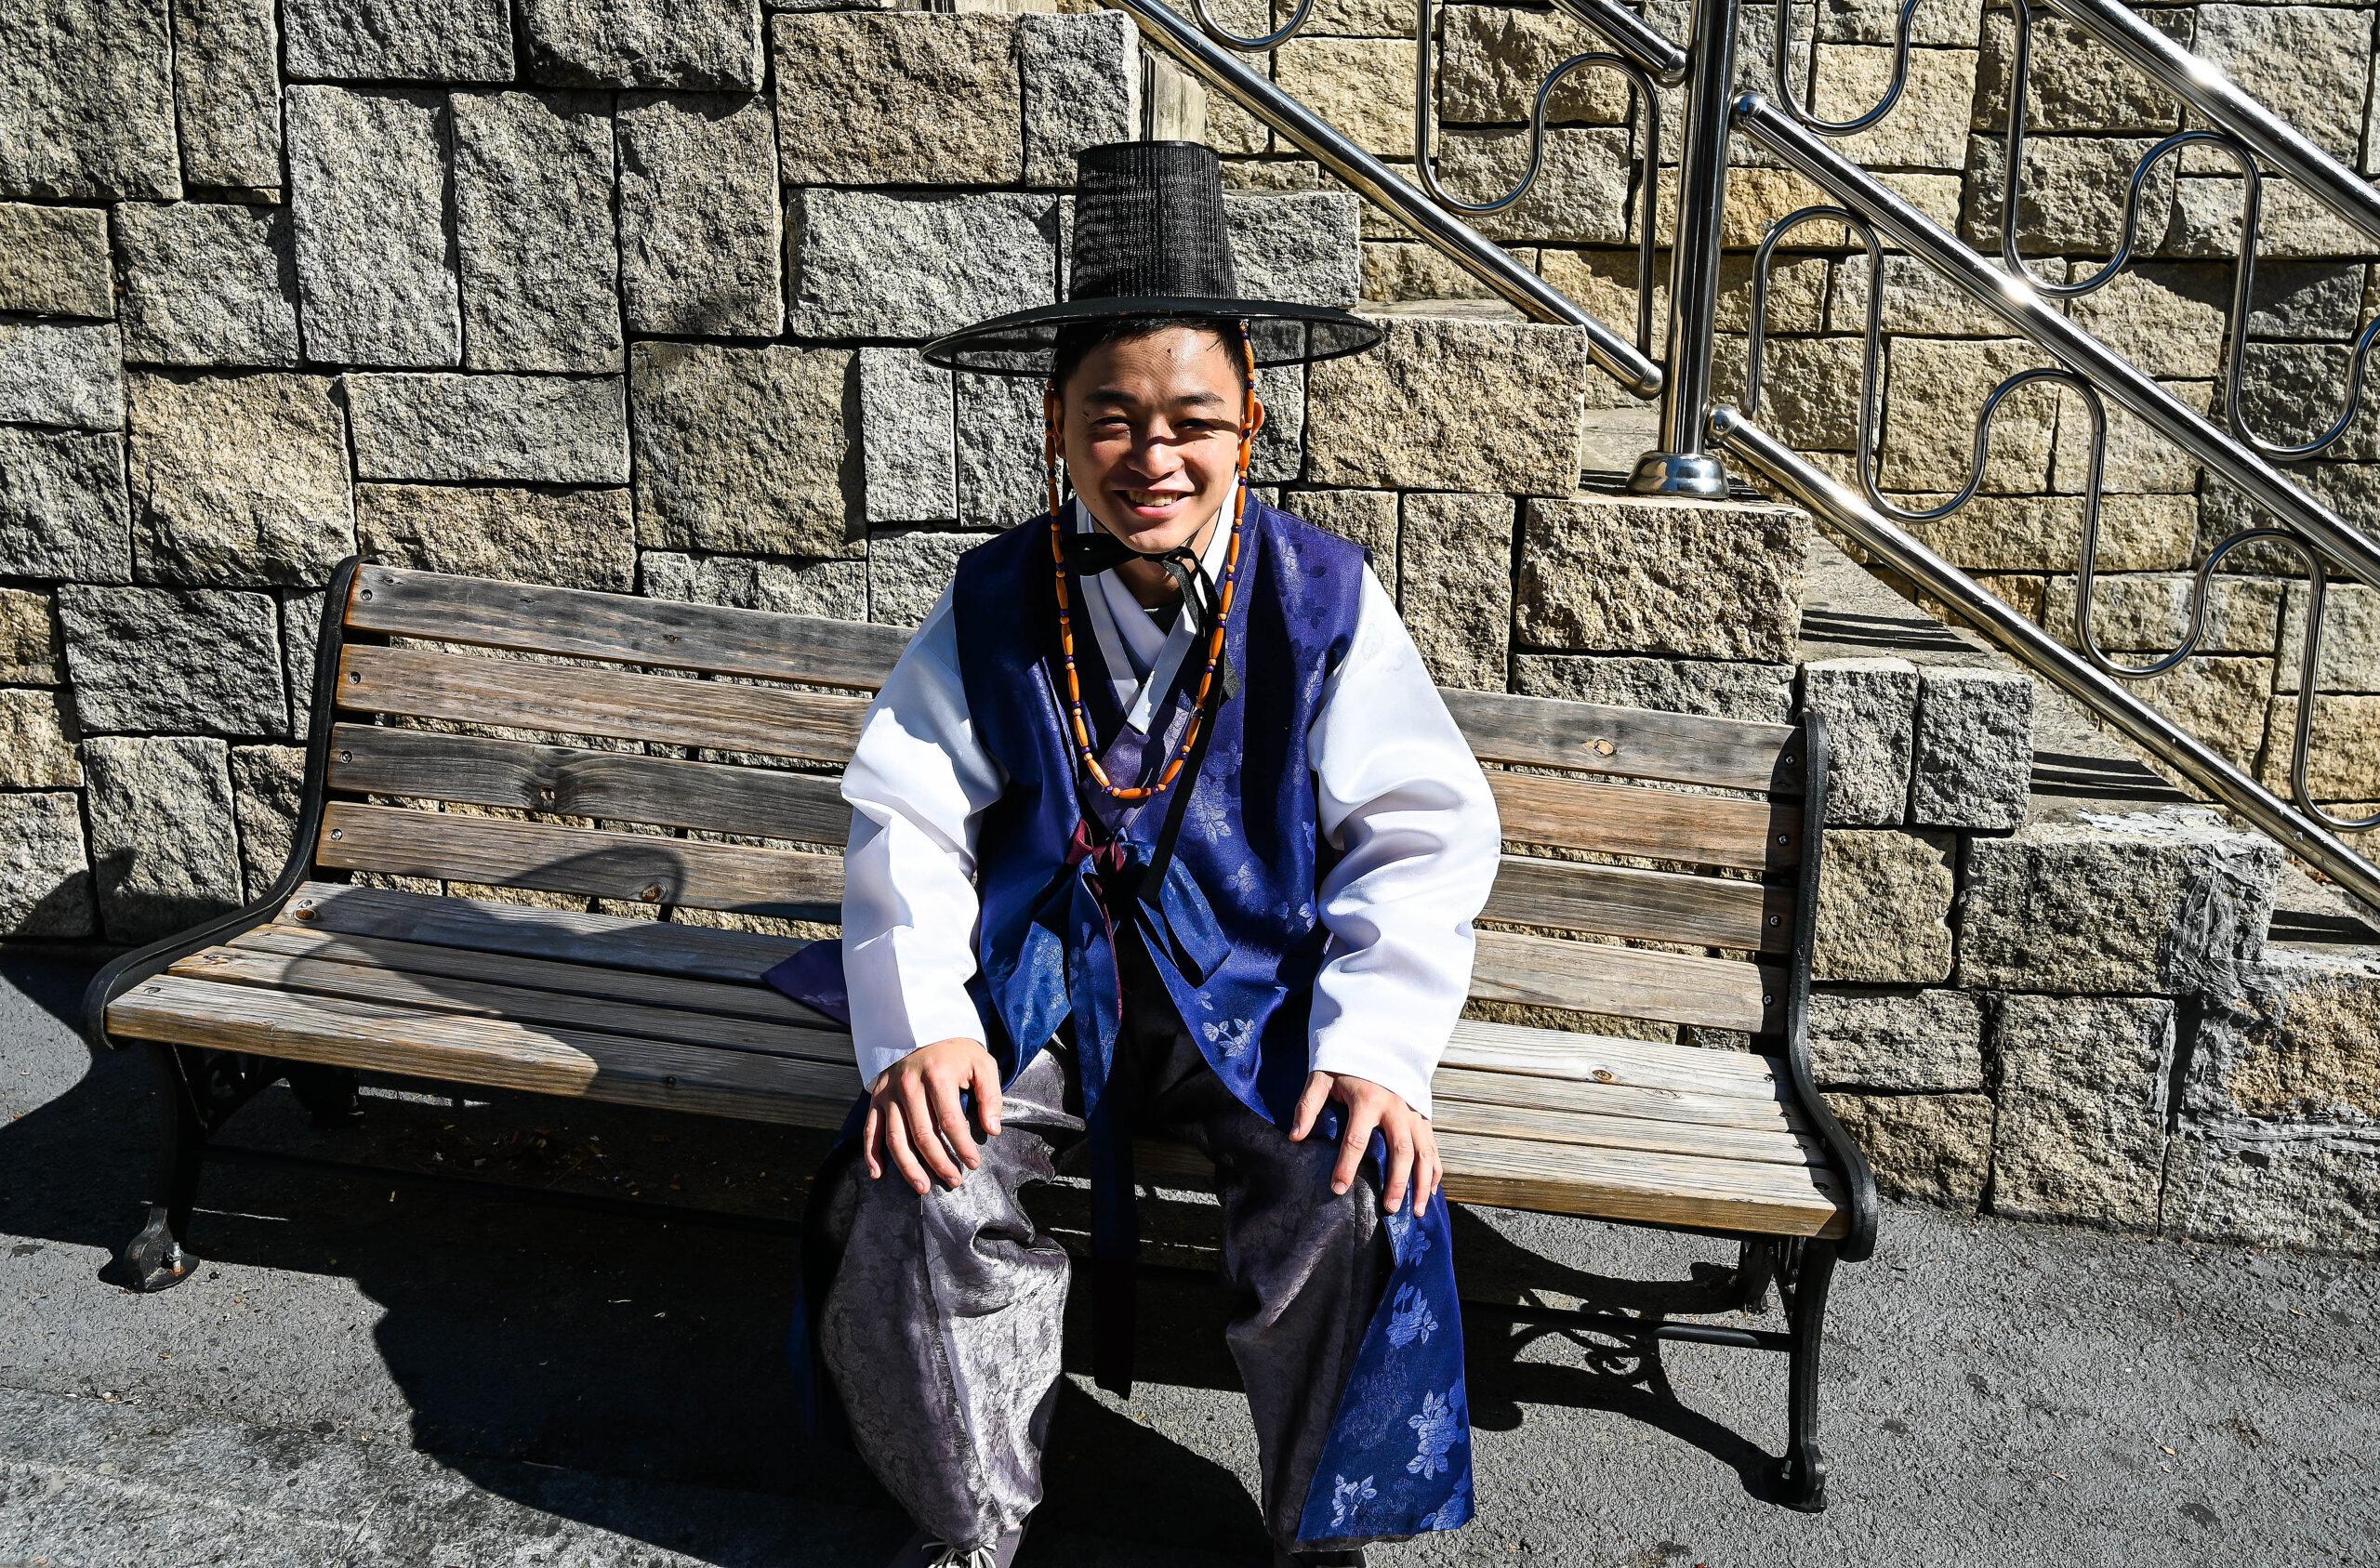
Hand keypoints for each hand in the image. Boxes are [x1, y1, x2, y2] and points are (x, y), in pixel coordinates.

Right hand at [863, 1037, 1003, 1193]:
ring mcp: (889, 1092)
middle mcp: (909, 1085)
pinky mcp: (876, 1097)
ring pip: (895, 1138)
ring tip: (923, 1187)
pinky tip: (878, 1174)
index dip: (962, 1146)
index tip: (973, 1164)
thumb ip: (990, 1097)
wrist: (925, 1029)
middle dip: (939, 1163)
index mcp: (937, 1075)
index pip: (950, 1121)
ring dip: (908, 1167)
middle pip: (922, 1135)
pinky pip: (871, 1129)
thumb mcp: (983, 1065)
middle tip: (953, 1181)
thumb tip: (992, 1130)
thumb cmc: (957, 1052)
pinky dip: (871, 1154)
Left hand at [1289, 1070, 1441, 1218]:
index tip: (1338, 1189)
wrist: (1375, 1040)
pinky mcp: (1422, 1116)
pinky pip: (1433, 1146)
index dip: (1346, 1166)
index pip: (1357, 1139)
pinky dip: (1435, 1169)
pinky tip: (1432, 1191)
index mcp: (1368, 1099)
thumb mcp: (1322, 1077)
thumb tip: (1296, 1136)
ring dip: (1422, 1183)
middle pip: (1400, 1151)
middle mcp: (1396, 1108)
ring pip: (1424, 1152)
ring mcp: (1413, 1112)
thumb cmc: (1346, 1062)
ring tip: (1417, 1211)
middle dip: (1396, 1182)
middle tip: (1389, 1209)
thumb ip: (1308, 1105)